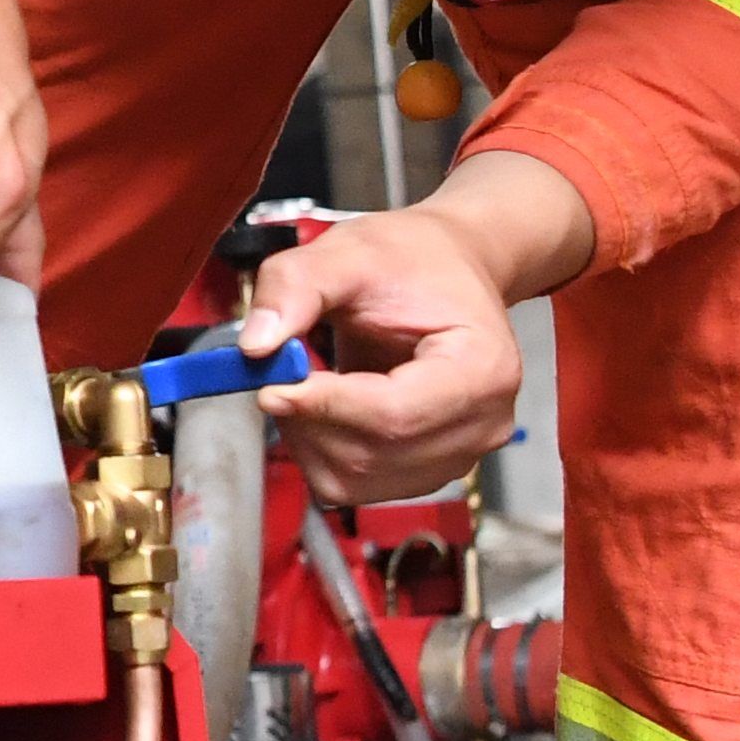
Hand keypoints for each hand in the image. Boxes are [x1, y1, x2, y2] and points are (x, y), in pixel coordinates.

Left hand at [236, 149, 597, 503]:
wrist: (445, 269)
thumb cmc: (413, 261)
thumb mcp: (346, 254)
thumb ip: (295, 289)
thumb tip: (256, 345)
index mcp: (483, 367)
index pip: (393, 414)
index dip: (323, 406)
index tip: (271, 384)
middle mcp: (482, 423)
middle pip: (372, 454)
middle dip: (308, 420)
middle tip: (276, 376)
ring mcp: (458, 455)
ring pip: (357, 479)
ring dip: (308, 438)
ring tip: (303, 384)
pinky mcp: (426, 471)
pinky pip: (355, 486)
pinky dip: (319, 452)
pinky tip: (319, 408)